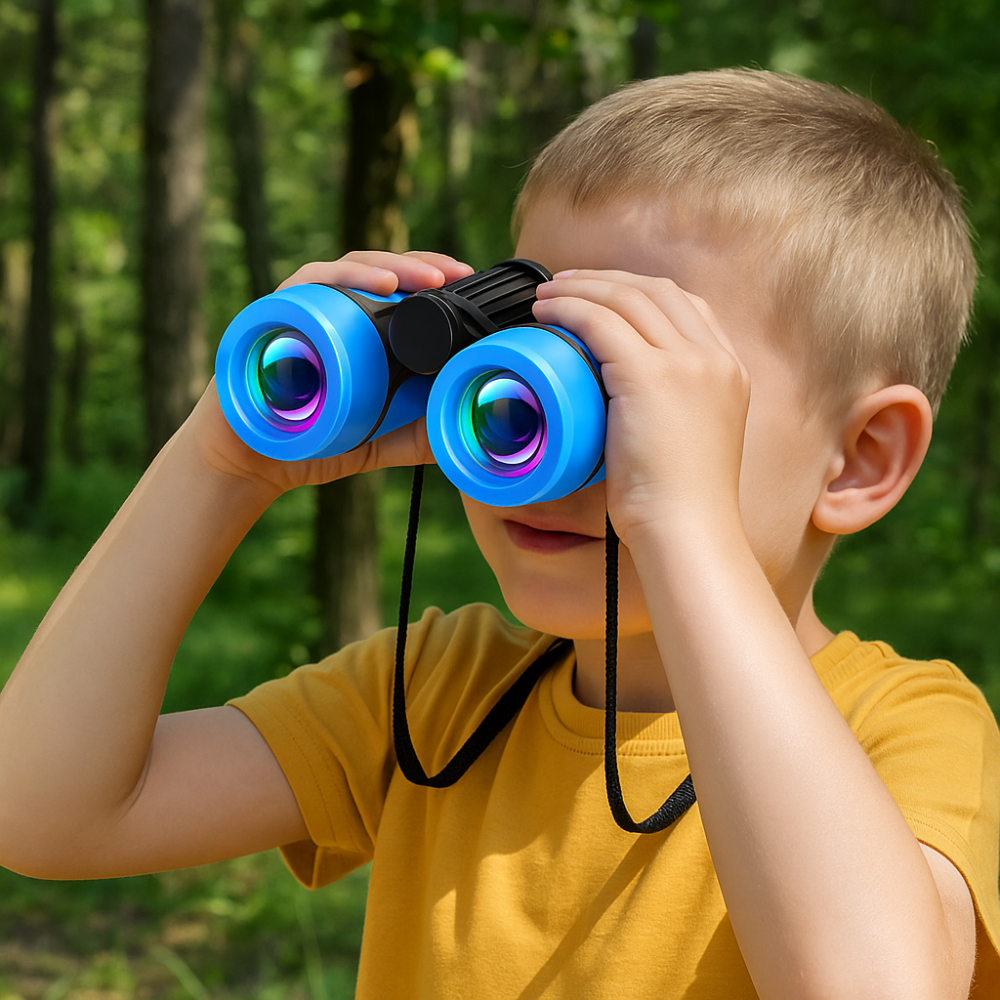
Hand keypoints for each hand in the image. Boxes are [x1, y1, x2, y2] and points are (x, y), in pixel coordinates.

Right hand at [192, 250, 474, 498]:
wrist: (253, 464)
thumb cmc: (313, 441)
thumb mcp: (382, 440)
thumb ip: (420, 434)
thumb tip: (467, 423)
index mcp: (355, 326)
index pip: (398, 286)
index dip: (433, 276)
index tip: (469, 280)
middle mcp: (328, 309)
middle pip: (378, 270)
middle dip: (422, 265)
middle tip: (459, 274)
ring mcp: (299, 308)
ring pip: (348, 270)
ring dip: (392, 267)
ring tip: (430, 281)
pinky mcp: (273, 315)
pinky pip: (307, 284)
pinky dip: (345, 280)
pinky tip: (379, 286)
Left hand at [532, 269, 749, 547]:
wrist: (686, 530)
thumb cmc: (678, 504)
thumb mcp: (686, 443)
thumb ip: (668, 412)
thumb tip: (620, 403)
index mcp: (729, 372)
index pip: (686, 306)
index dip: (639, 290)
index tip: (602, 294)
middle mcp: (713, 359)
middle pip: (657, 290)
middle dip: (607, 280)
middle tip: (565, 285)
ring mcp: (686, 363)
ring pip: (626, 299)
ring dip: (580, 288)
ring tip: (546, 296)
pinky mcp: (650, 376)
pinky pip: (600, 322)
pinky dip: (570, 310)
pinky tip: (547, 313)